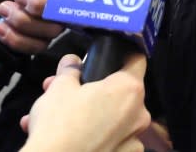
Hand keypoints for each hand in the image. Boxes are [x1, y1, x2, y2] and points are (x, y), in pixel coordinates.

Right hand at [18, 54, 150, 151]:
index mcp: (129, 89)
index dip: (121, 54)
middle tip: (65, 89)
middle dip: (93, 87)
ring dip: (90, 112)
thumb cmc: (60, 125)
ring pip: (114, 117)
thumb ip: (69, 70)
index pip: (136, 59)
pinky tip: (70, 135)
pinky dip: (94, 134)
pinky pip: (112, 139)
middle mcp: (139, 114)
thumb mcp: (59, 88)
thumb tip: (72, 62)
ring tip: (57, 115)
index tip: (107, 57)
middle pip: (121, 90)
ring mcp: (134, 140)